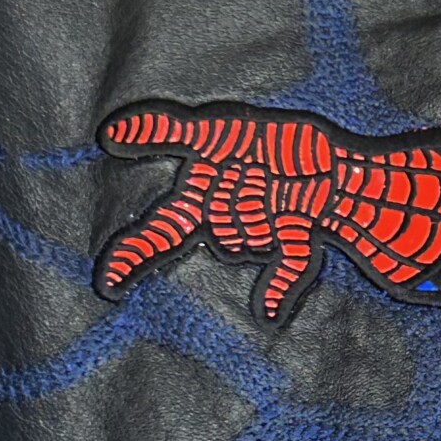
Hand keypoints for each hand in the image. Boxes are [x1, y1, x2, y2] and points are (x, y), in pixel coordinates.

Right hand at [96, 102, 345, 320]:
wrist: (332, 151)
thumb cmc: (272, 140)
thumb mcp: (215, 128)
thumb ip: (164, 132)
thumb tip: (110, 134)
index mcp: (204, 202)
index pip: (159, 234)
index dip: (132, 257)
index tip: (108, 283)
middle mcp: (229, 226)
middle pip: (216, 235)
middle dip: (230, 206)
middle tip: (254, 174)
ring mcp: (264, 236)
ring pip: (248, 241)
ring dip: (261, 211)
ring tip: (280, 182)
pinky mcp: (300, 239)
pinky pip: (287, 269)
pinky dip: (279, 289)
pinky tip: (269, 312)